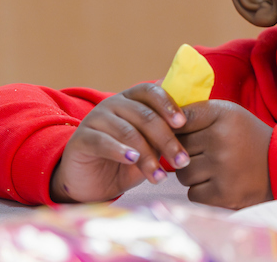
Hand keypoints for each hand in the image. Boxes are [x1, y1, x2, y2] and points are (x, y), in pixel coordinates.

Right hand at [50, 83, 189, 202]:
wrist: (90, 184)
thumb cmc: (126, 162)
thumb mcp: (150, 147)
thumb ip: (165, 135)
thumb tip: (195, 127)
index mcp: (133, 99)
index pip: (152, 92)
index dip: (168, 105)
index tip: (183, 123)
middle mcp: (114, 104)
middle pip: (145, 115)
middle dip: (167, 139)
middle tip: (181, 161)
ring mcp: (95, 119)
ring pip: (128, 131)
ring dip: (147, 155)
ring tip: (159, 176)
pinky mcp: (81, 139)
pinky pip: (102, 141)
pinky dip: (120, 151)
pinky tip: (132, 160)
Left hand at [175, 100, 273, 208]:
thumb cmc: (247, 137)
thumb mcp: (229, 115)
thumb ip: (197, 114)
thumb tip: (160, 122)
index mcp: (223, 115)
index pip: (182, 119)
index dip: (177, 127)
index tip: (181, 132)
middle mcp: (221, 140)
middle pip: (178, 148)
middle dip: (186, 152)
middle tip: (206, 152)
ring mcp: (222, 169)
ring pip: (182, 173)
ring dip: (192, 173)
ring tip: (214, 168)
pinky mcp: (223, 194)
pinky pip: (193, 193)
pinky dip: (202, 191)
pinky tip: (219, 183)